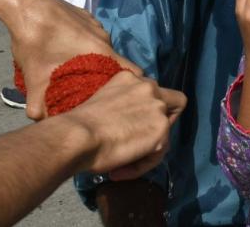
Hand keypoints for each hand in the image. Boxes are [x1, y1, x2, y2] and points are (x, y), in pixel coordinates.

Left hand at [0, 0, 142, 119]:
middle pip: (116, 63)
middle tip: (94, 91)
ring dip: (94, 61)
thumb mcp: (35, 79)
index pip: (134, 73)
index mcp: (102, 54)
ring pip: (101, 49)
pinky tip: (63, 50)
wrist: (24, 5)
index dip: (132, 87)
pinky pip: (89, 36)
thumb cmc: (36, 42)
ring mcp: (95, 25)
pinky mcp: (84, 16)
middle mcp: (105, 39)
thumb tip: (41, 124)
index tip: (124, 100)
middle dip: (109, 78)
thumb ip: (40, 106)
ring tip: (75, 72)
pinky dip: (82, 46)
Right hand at [61, 71, 185, 179]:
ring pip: (166, 133)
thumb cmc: (77, 125)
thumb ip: (122, 106)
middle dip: (160, 123)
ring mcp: (157, 107)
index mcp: (129, 78)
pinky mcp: (161, 129)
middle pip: (173, 103)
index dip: (147, 109)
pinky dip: (140, 166)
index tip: (132, 124)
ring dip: (147, 150)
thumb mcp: (102, 103)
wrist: (76, 136)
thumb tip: (128, 126)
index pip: (151, 92)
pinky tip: (119, 170)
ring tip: (122, 163)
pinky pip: (157, 154)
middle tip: (138, 140)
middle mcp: (148, 87)